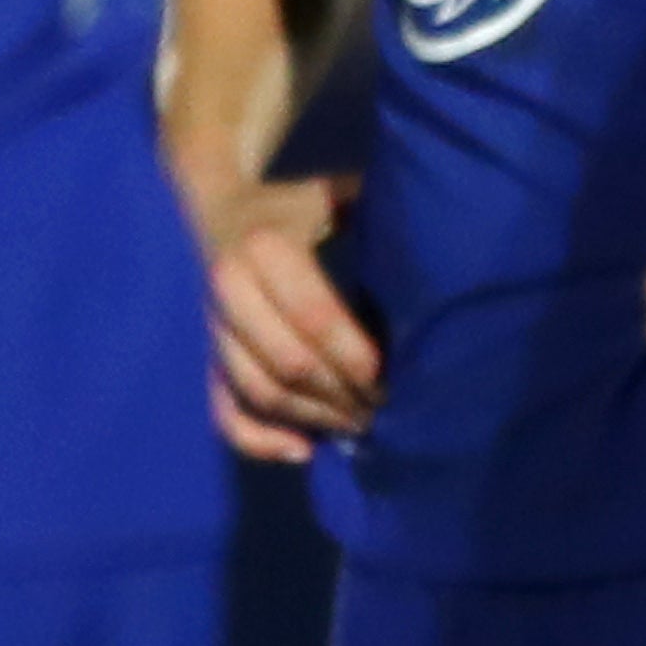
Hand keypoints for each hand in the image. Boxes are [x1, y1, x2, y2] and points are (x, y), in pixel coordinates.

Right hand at [188, 171, 378, 462]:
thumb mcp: (335, 194)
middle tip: (384, 411)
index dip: (352, 354)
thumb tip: (440, 253)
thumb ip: (377, 217)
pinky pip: (223, 408)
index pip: (313, 316)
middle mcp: (229, 289)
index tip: (390, 378)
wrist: (222, 204)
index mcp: (266, 246)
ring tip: (359, 428)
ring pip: (258, 391)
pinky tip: (302, 451)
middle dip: (339, 395)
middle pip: (287, 363)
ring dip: (311, 418)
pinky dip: (257, 439)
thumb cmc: (298, 201)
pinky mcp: (205, 353)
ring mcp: (212, 326)